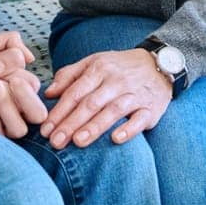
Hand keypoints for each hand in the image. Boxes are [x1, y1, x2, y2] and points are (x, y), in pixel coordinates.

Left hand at [40, 49, 172, 149]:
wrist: (160, 63)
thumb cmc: (120, 67)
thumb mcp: (94, 62)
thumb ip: (70, 75)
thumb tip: (49, 93)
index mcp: (99, 69)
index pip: (75, 92)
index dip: (59, 111)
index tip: (45, 128)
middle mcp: (116, 81)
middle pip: (91, 103)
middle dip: (71, 123)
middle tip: (55, 141)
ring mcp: (134, 95)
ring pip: (113, 111)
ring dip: (95, 127)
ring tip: (78, 142)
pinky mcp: (151, 108)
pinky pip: (140, 119)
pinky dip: (129, 129)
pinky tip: (116, 139)